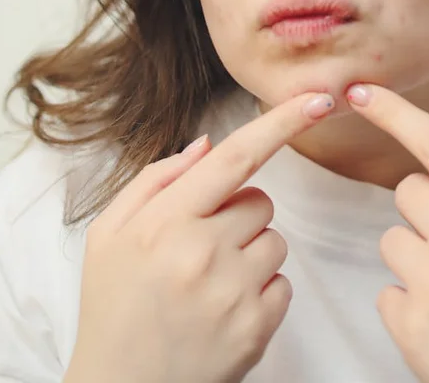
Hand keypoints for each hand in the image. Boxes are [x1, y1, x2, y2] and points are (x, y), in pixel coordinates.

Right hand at [65, 91, 335, 382]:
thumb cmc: (114, 306)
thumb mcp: (110, 234)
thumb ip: (157, 180)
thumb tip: (207, 144)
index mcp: (165, 221)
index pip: (236, 157)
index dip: (282, 122)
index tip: (319, 99)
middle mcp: (203, 253)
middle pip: (261, 200)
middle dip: (239, 213)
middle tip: (200, 247)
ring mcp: (233, 294)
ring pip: (276, 240)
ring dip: (251, 252)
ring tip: (209, 282)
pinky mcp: (256, 329)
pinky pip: (283, 283)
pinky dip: (261, 290)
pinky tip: (224, 309)